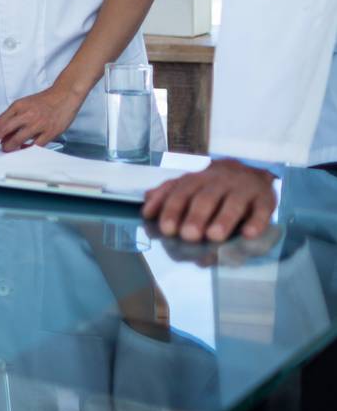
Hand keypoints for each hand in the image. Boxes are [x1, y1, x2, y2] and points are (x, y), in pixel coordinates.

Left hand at [0, 83, 82, 151]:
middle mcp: (26, 114)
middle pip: (3, 130)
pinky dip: (26, 150)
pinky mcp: (49, 132)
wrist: (65, 94)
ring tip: (7, 149)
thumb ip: (14, 118)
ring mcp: (38, 123)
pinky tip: (24, 150)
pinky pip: (34, 146)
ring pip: (17, 140)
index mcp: (18, 106)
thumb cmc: (44, 101)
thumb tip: (2, 136)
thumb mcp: (25, 104)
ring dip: (8, 148)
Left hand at [142, 158, 276, 242]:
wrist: (253, 173)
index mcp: (196, 180)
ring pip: (233, 203)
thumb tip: (146, 210)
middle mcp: (218, 182)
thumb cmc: (215, 189)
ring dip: (223, 220)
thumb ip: (169, 198)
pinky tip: (249, 234)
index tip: (163, 228)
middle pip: (205, 198)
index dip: (171, 208)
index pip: (180, 192)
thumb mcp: (191, 188)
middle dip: (195, 216)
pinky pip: (261, 211)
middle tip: (187, 235)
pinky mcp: (265, 200)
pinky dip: (256, 222)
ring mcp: (242, 190)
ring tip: (215, 236)